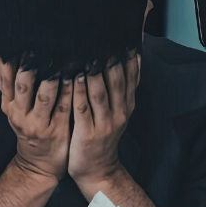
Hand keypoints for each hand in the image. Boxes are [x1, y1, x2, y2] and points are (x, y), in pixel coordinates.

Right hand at [0, 55, 72, 181]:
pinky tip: (78, 76)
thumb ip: (6, 82)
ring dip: (54, 74)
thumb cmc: (28, 127)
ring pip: (45, 94)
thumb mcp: (12, 107)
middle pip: (23, 83)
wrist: (38, 164)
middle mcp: (20, 113)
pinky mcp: (56, 131)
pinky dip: (70, 91)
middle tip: (44, 43)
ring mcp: (38, 123)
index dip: (11, 57)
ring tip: (65, 56)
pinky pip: (64, 107)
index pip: (5, 77)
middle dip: (33, 62)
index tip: (20, 39)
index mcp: (8, 105)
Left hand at [69, 51, 139, 186]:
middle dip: (110, 59)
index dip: (128, 56)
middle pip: (117, 81)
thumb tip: (122, 59)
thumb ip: (117, 88)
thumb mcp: (116, 112)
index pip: (131, 76)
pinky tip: (73, 78)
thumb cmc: (102, 135)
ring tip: (87, 54)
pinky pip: (83, 109)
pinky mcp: (88, 133)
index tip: (122, 36)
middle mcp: (119, 113)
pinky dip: (79, 93)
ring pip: (100, 93)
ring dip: (94, 73)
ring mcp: (105, 124)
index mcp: (126, 105)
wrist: (97, 169)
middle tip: (102, 40)